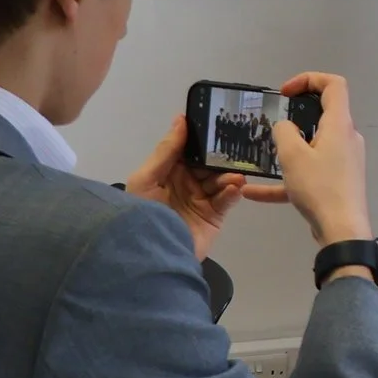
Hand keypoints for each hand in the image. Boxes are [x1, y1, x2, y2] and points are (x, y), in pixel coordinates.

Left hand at [125, 114, 246, 261]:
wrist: (150, 258)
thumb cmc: (140, 214)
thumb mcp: (146, 179)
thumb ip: (166, 151)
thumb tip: (181, 119)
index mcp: (168, 172)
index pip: (189, 148)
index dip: (202, 136)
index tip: (219, 119)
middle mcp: (186, 182)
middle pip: (209, 162)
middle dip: (221, 155)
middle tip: (236, 145)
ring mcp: (201, 199)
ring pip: (221, 179)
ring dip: (228, 175)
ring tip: (234, 176)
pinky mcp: (214, 215)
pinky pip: (227, 199)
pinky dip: (233, 192)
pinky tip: (235, 187)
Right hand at [244, 71, 371, 246]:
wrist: (342, 230)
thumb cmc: (320, 187)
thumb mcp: (293, 156)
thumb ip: (284, 132)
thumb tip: (285, 126)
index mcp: (340, 124)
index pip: (334, 85)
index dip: (309, 80)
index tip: (285, 93)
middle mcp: (346, 138)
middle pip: (323, 114)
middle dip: (296, 116)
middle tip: (273, 124)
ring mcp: (343, 161)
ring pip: (313, 146)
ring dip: (290, 150)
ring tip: (265, 156)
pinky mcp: (336, 182)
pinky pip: (308, 174)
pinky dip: (286, 180)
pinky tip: (254, 193)